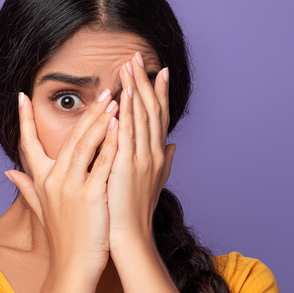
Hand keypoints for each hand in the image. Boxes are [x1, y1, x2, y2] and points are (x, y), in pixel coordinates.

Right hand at [5, 88, 120, 273]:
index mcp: (41, 181)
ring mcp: (71, 187)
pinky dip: (111, 144)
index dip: (24, 119)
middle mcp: (53, 180)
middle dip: (86, 112)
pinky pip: (102, 164)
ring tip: (115, 100)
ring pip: (85, 145)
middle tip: (103, 91)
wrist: (73, 267)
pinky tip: (120, 127)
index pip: (28, 143)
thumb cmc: (63, 239)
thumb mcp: (40, 210)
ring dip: (100, 121)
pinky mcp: (90, 196)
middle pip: (68, 138)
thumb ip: (25, 187)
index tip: (22, 96)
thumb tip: (8, 171)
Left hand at [107, 52, 175, 254]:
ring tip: (127, 67)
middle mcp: (154, 153)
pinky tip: (120, 100)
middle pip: (151, 109)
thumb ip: (163, 161)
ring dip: (134, 90)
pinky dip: (124, 117)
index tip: (158, 69)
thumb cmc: (135, 211)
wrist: (130, 236)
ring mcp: (142, 160)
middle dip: (145, 81)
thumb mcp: (153, 181)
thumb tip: (173, 146)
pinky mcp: (126, 168)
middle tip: (138, 56)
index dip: (159, 92)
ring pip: (140, 117)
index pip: (159, 116)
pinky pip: (126, 137)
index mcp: (157, 154)